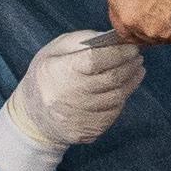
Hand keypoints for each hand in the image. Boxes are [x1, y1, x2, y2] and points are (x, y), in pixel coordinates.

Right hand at [0, 27, 148, 170]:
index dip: (118, 53)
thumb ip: (82, 41)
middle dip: (130, 65)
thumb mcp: (54, 50)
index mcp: (59, 73)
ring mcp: (80, 118)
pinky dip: (122, 99)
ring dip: (131, 82)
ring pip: (117, 97)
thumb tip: (112, 39)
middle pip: (111, 79)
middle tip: (137, 56)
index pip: (95, 60)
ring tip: (136, 69)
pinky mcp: (89, 132)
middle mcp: (70, 98)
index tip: (131, 46)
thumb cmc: (45, 77)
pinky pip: (113, 113)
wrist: (32, 117)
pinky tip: (122, 88)